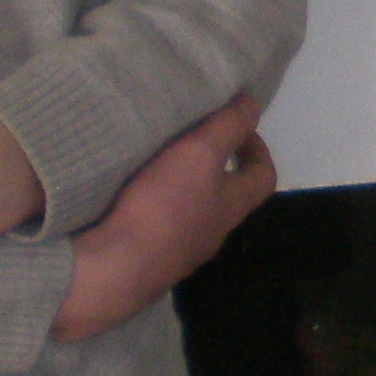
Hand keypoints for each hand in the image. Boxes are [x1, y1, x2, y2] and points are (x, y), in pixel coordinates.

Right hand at [53, 91, 276, 343]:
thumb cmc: (164, 206)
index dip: (257, 149)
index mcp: (232, 208)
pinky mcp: (145, 264)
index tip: (239, 128)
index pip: (262, 177)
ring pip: (190, 216)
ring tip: (154, 164)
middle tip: (191, 141)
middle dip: (214, 168)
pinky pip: (156, 232)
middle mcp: (211, 234)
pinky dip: (149, 211)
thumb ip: (228, 126)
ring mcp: (178, 254)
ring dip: (179, 191)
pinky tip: (127, 198)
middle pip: (226, 198)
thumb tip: (252, 103)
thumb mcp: (200, 152)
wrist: (113, 271)